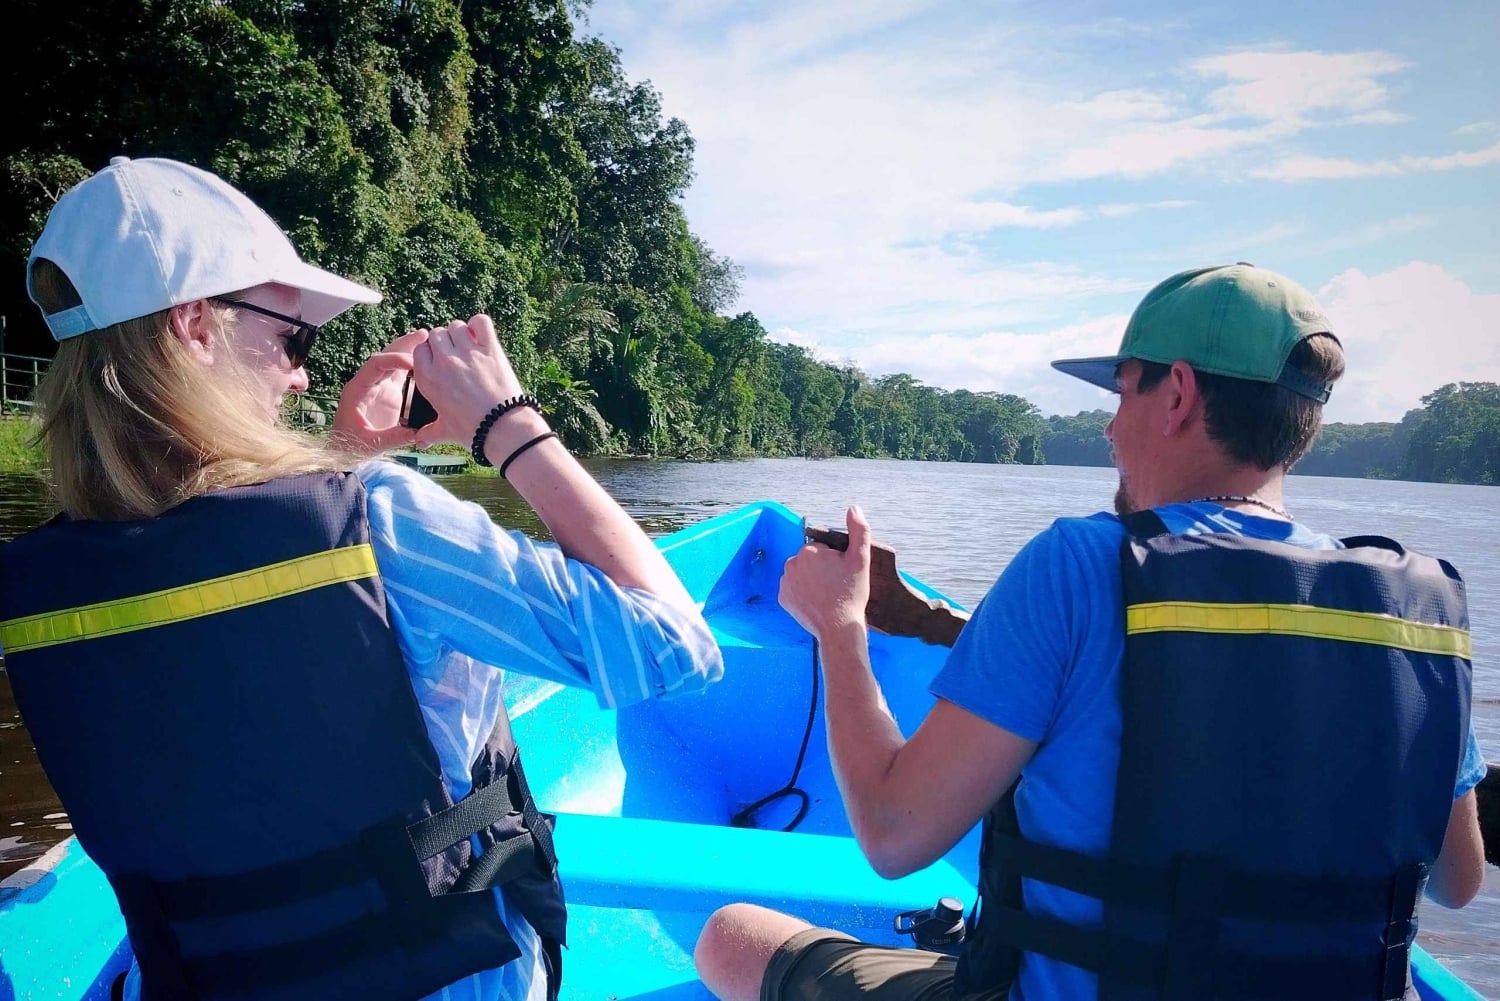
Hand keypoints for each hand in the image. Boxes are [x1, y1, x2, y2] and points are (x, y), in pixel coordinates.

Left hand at [330, 329, 426, 454]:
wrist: (342, 452)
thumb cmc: (349, 447)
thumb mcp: (372, 443)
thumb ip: (395, 437)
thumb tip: (420, 432)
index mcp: (357, 390)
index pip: (376, 364)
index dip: (395, 359)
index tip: (415, 362)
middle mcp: (367, 384)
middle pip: (386, 357)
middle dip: (404, 344)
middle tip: (424, 335)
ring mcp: (378, 389)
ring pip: (394, 364)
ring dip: (410, 352)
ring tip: (428, 341)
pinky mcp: (388, 396)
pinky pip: (400, 376)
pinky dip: (413, 368)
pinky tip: (427, 363)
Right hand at [412, 315, 527, 448]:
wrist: (503, 429)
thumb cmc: (472, 431)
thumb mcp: (445, 432)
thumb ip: (429, 432)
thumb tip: (419, 440)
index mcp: (428, 378)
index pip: (419, 350)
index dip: (429, 353)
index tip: (438, 360)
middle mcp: (444, 362)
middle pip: (436, 334)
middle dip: (444, 342)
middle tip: (455, 354)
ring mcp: (467, 353)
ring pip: (456, 326)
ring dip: (461, 333)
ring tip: (469, 346)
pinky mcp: (490, 349)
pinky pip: (481, 322)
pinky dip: (479, 325)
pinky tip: (481, 337)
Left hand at [779, 505, 871, 639]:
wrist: (839, 628)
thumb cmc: (851, 594)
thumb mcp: (861, 560)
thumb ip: (859, 531)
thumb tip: (854, 508)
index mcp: (809, 550)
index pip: (821, 548)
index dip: (834, 560)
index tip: (841, 574)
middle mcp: (791, 563)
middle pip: (809, 560)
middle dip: (820, 568)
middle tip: (835, 585)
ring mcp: (785, 582)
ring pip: (800, 574)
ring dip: (811, 580)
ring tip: (826, 594)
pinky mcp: (782, 598)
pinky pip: (793, 589)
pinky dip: (802, 593)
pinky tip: (815, 601)